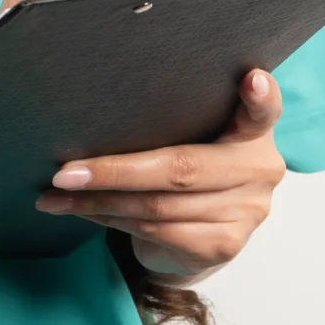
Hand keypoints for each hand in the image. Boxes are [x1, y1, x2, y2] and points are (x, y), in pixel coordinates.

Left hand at [33, 67, 285, 284]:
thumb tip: (102, 95)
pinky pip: (157, 232)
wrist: (202, 234)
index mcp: (254, 130)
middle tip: (65, 172)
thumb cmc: (189, 167)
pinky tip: (85, 212)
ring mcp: (246, 212)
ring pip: (160, 206)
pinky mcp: (223, 246)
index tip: (252, 79)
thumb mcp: (192, 134)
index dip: (261, 96)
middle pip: (183, 168)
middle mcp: (260, 169)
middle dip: (116, 171)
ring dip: (100, 202)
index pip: (265, 110)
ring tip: (58, 194)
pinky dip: (113, 221)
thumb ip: (176, 115)